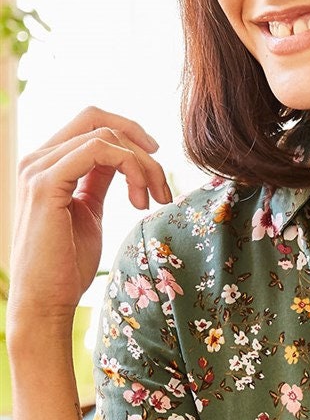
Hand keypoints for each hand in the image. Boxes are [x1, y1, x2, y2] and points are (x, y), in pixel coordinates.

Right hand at [9, 105, 171, 334]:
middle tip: (162, 185)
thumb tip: (123, 160)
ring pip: (105, 136)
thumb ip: (99, 180)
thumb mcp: (89, 211)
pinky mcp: (46, 184)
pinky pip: (97, 151)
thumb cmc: (67, 266)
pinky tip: (139, 199)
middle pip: (97, 118)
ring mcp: (38, 169)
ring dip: (142, 165)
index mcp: (47, 163)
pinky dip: (130, 167)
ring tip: (153, 200)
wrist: (45, 301)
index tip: (157, 161)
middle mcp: (37, 159)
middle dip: (140, 144)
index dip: (130, 133)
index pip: (90, 123)